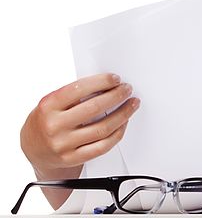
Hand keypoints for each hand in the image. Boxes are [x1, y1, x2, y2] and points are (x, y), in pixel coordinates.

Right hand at [21, 73, 139, 175]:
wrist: (33, 149)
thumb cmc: (46, 121)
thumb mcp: (52, 103)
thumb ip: (73, 94)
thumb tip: (106, 84)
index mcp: (48, 107)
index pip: (78, 89)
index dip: (101, 82)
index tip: (115, 79)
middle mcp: (54, 126)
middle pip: (94, 108)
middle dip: (116, 96)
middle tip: (127, 89)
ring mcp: (63, 144)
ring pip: (102, 128)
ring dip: (123, 114)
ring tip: (132, 104)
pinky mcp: (73, 158)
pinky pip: (102, 146)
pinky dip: (117, 133)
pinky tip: (123, 123)